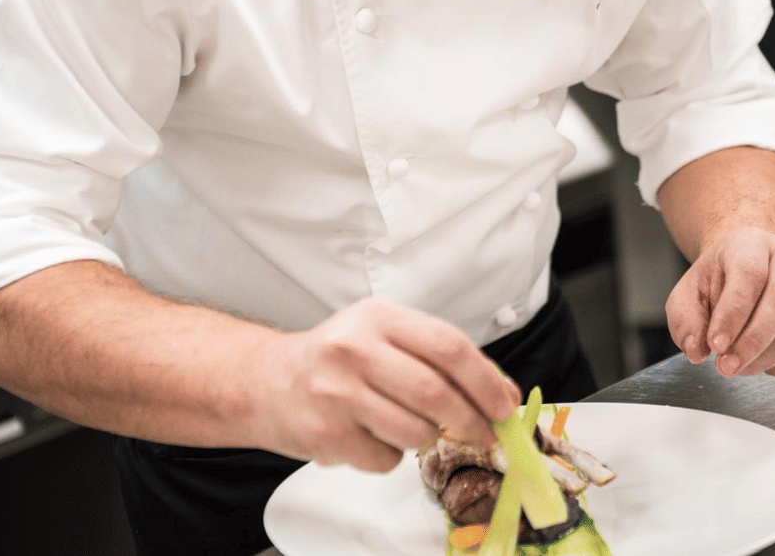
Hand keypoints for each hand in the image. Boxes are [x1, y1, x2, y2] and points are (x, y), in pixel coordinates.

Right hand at [257, 298, 520, 471]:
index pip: (449, 346)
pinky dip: (392, 455)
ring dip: (428, 438)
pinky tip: (372, 434)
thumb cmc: (337, 357)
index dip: (485, 380)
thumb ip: (439, 357)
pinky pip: (385, 459)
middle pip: (436, 393)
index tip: (504, 405)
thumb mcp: (384, 335)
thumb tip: (501, 394)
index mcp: (379, 316)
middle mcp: (355, 348)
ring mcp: (337, 392)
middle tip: (485, 434)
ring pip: (414, 431)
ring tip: (412, 425)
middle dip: (471, 421)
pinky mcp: (326, 433)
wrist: (269, 380)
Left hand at [665, 227, 774, 377]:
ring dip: (764, 358)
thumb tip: (696, 350)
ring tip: (736, 366)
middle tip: (726, 367)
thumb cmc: (718, 278)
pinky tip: (759, 362)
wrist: (747, 263)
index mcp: (751, 242)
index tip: (715, 344)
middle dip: (752, 342)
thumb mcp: (688, 293)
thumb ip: (686, 320)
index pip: (749, 274)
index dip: (733, 314)